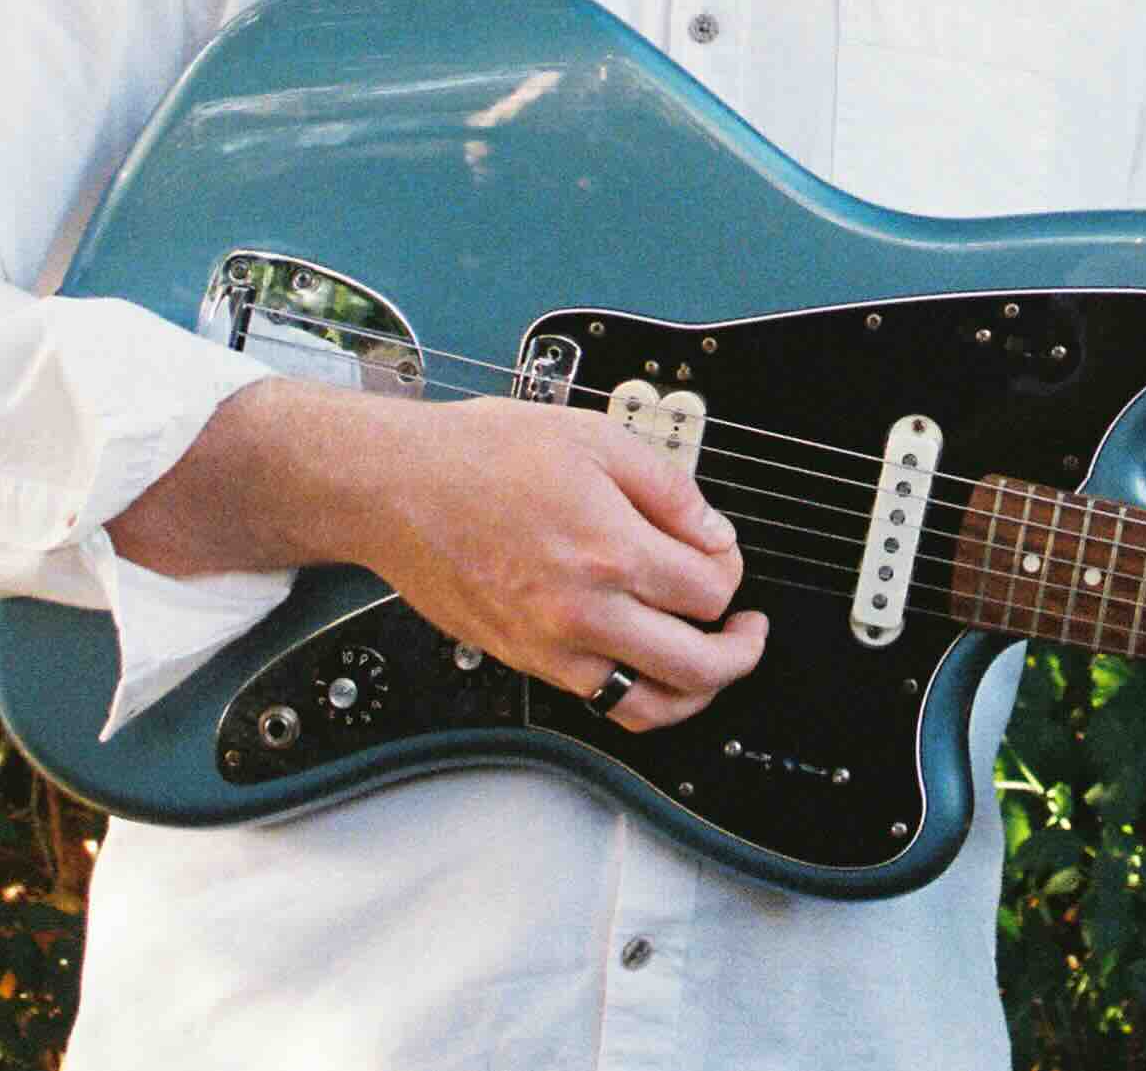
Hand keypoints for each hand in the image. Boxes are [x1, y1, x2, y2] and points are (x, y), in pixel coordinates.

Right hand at [345, 396, 768, 736]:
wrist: (396, 488)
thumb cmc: (480, 456)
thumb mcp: (595, 438)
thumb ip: (669, 488)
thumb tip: (713, 532)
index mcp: (612, 551)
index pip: (711, 591)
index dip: (731, 572)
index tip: (722, 555)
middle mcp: (586, 612)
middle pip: (697, 666)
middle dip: (739, 651)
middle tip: (748, 631)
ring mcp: (552, 647)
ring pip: (648, 707)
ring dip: (694, 693)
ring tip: (710, 664)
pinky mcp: (524, 661)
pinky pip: (599, 702)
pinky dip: (636, 696)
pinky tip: (647, 667)